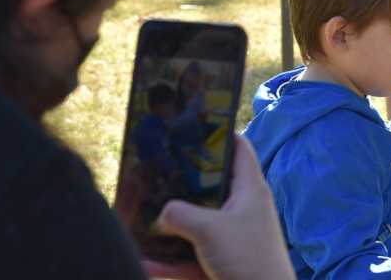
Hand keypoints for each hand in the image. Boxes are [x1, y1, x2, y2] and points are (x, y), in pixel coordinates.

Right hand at [144, 137, 294, 279]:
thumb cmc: (249, 260)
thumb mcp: (209, 230)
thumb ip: (180, 214)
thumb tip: (162, 214)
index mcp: (249, 190)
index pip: (239, 148)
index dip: (219, 133)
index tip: (190, 127)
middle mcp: (243, 209)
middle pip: (211, 184)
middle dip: (183, 180)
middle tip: (155, 170)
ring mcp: (233, 236)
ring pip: (196, 222)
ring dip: (171, 224)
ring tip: (141, 215)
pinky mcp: (223, 262)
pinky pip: (190, 257)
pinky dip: (169, 262)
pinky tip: (145, 263)